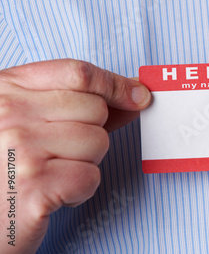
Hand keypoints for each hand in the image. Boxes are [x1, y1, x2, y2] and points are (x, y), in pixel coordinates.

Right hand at [0, 59, 150, 253]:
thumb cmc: (7, 164)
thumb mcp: (29, 119)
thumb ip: (78, 103)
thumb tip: (134, 95)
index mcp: (9, 89)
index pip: (78, 73)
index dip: (115, 84)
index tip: (138, 96)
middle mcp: (11, 114)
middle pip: (96, 109)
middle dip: (92, 133)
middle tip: (59, 152)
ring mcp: (21, 149)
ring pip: (98, 142)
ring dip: (86, 162)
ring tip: (52, 172)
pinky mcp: (33, 187)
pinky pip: (90, 177)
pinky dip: (80, 190)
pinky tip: (52, 193)